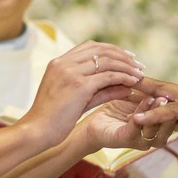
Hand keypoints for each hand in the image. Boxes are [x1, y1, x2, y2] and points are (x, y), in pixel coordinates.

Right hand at [23, 41, 143, 144]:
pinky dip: (123, 77)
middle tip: (138, 64)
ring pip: (107, 61)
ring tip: (140, 74)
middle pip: (101, 49)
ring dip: (127, 66)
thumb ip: (99, 90)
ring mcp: (71, 72)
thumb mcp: (77, 99)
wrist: (36, 131)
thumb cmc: (53, 119)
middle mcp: (64, 63)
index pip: (90, 46)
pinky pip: (108, 76)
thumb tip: (125, 85)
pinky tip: (133, 82)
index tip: (127, 57)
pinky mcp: (79, 85)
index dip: (111, 49)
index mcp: (59, 62)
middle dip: (123, 56)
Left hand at [82, 96, 177, 151]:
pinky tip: (144, 102)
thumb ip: (152, 92)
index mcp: (159, 128)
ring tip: (159, 99)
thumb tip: (168, 77)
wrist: (93, 122)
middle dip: (173, 113)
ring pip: (157, 131)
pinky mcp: (126, 140)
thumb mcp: (138, 97)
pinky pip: (137, 128)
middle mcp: (154, 137)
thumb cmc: (117, 109)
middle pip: (172, 128)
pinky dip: (141, 114)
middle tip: (174, 97)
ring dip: (158, 114)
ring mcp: (141, 141)